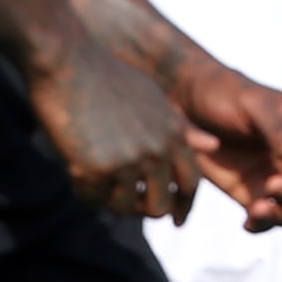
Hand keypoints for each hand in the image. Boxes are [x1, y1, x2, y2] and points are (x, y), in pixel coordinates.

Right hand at [27, 39, 199, 219]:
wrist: (68, 60)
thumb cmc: (109, 77)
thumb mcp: (156, 99)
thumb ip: (183, 127)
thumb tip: (214, 145)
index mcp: (175, 136)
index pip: (191, 184)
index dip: (185, 205)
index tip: (178, 220)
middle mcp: (157, 152)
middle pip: (161, 205)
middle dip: (146, 210)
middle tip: (130, 207)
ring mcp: (127, 161)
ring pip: (125, 207)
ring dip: (111, 202)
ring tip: (100, 188)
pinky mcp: (94, 167)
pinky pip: (93, 198)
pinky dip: (85, 193)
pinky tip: (78, 177)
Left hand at [173, 62, 281, 229]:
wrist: (187, 101)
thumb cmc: (226, 93)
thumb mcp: (254, 105)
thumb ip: (280, 131)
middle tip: (271, 187)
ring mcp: (276, 178)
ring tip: (257, 208)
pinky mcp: (251, 193)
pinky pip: (267, 218)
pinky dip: (261, 225)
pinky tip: (247, 221)